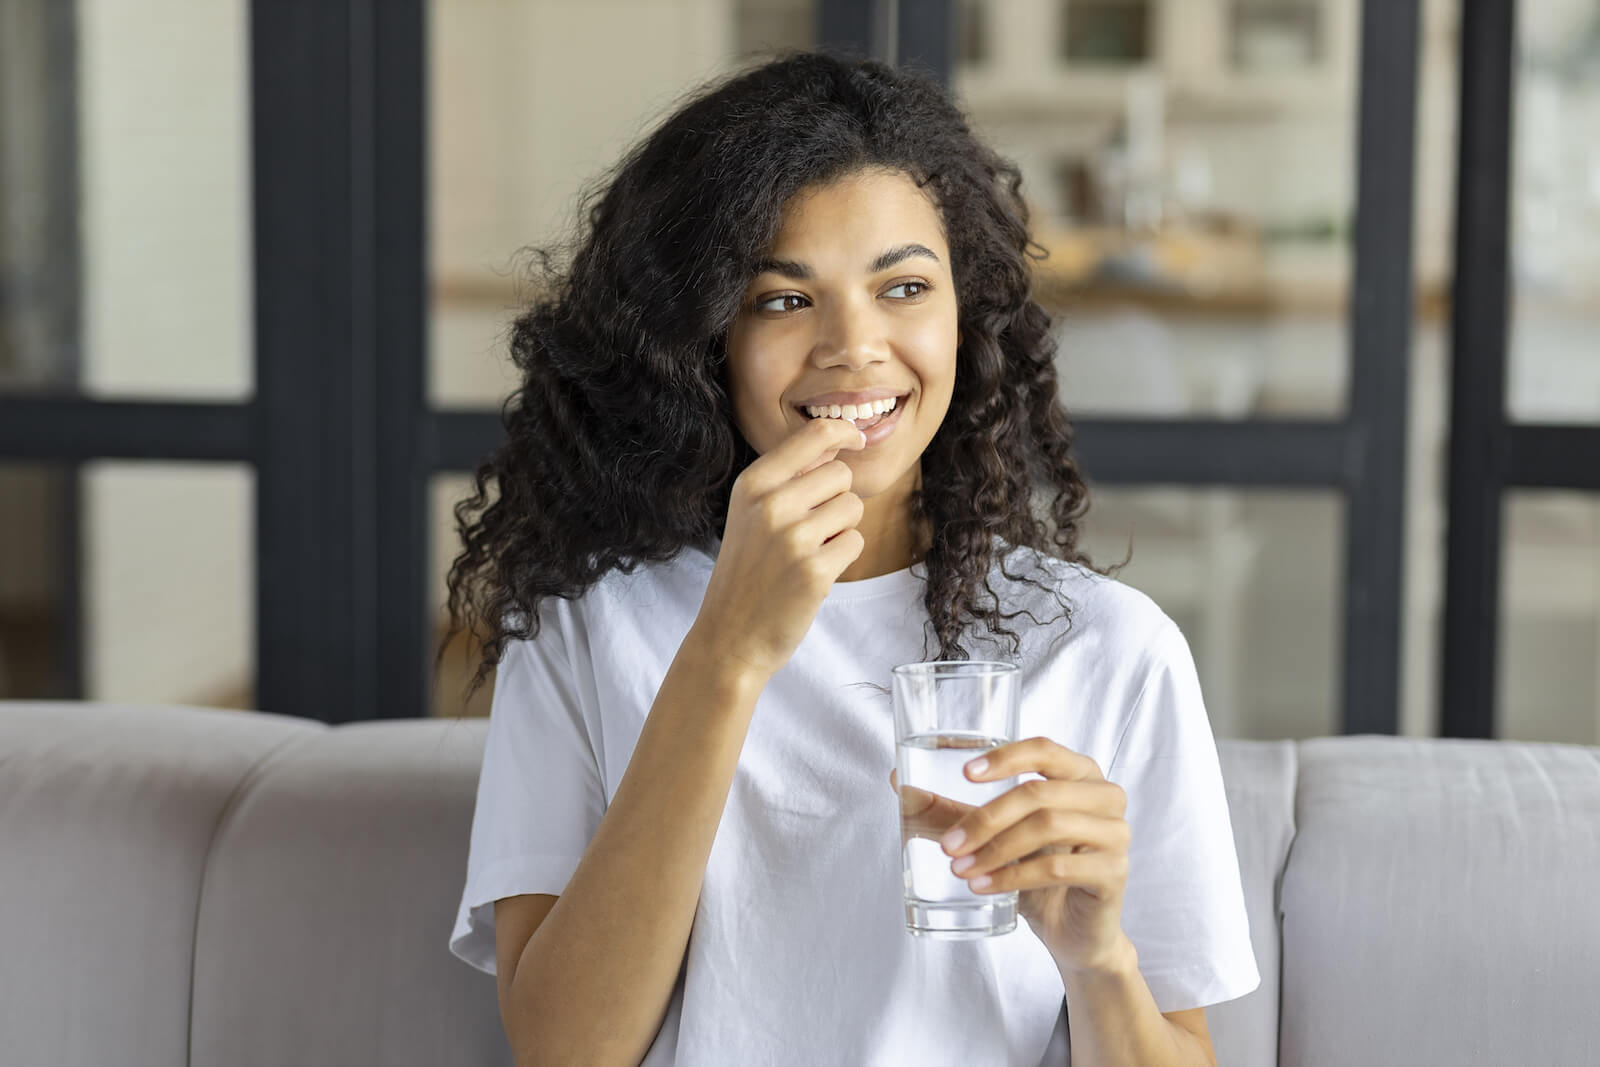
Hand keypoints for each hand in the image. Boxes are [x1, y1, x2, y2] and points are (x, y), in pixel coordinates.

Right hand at [689, 417, 867, 681]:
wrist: (729, 638)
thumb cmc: (745, 573)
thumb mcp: (749, 515)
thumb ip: (788, 478)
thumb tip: (837, 442)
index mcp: (752, 484)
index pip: (814, 434)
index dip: (844, 431)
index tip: (856, 440)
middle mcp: (771, 505)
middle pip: (841, 474)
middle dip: (837, 498)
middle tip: (811, 529)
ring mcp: (793, 538)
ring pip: (852, 508)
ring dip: (841, 529)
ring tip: (810, 552)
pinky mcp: (815, 571)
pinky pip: (855, 542)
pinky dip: (842, 557)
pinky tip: (814, 573)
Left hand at [889, 738, 1130, 972]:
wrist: (1075, 932)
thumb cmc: (1038, 873)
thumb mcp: (995, 837)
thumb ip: (953, 809)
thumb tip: (897, 781)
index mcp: (1079, 773)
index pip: (1043, 749)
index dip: (1004, 758)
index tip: (964, 774)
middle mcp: (1104, 795)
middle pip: (1038, 792)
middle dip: (984, 818)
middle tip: (948, 845)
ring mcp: (1115, 833)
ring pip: (1047, 827)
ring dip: (995, 849)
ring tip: (959, 869)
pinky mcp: (1114, 872)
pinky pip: (1058, 867)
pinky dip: (1013, 877)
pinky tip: (983, 886)